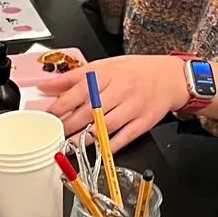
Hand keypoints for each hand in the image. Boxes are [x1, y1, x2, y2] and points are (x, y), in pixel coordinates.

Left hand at [38, 55, 190, 151]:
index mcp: (106, 74)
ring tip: (68, 144)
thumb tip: (46, 86)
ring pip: (104, 126)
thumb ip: (73, 78)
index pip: (78, 91)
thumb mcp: (103, 66)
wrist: (171, 77)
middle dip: (68, 125)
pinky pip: (123, 138)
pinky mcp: (143, 122)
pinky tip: (96, 150)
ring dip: (84, 138)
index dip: (60, 106)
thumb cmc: (135, 71)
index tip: (48, 116)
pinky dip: (108, 146)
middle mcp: (119, 90)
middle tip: (55, 133)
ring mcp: (132, 107)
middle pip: (88, 111)